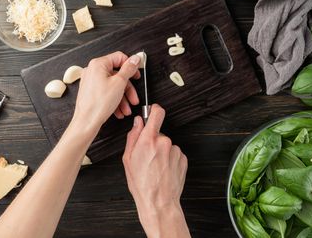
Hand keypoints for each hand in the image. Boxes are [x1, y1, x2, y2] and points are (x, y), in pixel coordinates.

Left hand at [73, 51, 140, 131]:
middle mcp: (92, 70)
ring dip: (123, 98)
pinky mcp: (91, 91)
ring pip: (113, 85)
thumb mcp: (119, 83)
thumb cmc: (98, 104)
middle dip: (128, 89)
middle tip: (134, 97)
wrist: (86, 122)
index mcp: (98, 64)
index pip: (119, 57)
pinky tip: (119, 111)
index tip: (137, 74)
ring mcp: (91, 81)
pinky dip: (114, 100)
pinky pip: (106, 92)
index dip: (131, 66)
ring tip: (127, 109)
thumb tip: (135, 59)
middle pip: (117, 75)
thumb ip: (128, 69)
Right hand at [123, 104, 189, 237]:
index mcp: (148, 140)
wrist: (159, 202)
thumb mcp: (128, 159)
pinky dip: (169, 159)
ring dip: (162, 151)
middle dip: (153, 141)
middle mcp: (164, 142)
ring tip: (155, 167)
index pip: (156, 113)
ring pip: (167, 144)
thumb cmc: (142, 183)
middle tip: (147, 156)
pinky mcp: (183, 159)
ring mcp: (175, 150)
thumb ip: (133, 137)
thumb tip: (137, 123)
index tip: (152, 111)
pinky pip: (174, 153)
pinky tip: (163, 170)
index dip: (154, 110)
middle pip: (158, 133)